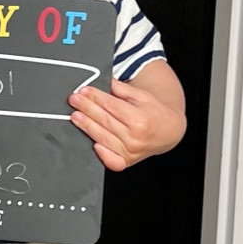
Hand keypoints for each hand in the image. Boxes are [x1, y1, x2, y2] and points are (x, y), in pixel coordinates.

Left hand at [68, 62, 185, 171]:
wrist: (168, 131)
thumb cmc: (154, 112)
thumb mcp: (142, 96)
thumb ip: (122, 90)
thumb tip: (104, 82)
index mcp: (140, 119)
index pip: (111, 106)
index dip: (95, 97)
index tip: (83, 91)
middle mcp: (135, 138)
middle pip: (105, 121)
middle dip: (87, 108)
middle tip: (74, 100)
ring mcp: (130, 152)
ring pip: (103, 138)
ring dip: (87, 126)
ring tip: (75, 116)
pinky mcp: (127, 162)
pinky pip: (111, 160)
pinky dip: (101, 153)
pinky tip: (92, 143)